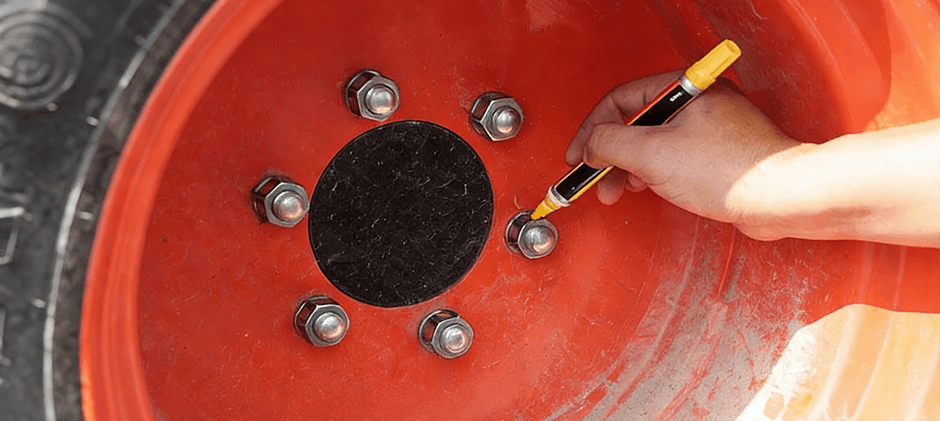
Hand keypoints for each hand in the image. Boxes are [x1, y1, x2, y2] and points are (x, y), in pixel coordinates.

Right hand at [565, 71, 799, 236]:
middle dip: (610, 154)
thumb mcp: (653, 155)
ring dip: (629, 167)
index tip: (578, 156)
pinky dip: (653, 173)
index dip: (592, 129)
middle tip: (595, 179)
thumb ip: (611, 144)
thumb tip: (592, 145)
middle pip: (635, 122)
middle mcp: (698, 102)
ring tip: (620, 189)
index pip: (621, 100)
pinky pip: (672, 157)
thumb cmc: (732, 172)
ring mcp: (709, 128)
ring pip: (652, 142)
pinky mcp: (717, 154)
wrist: (782, 198)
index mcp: (684, 88)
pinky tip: (650, 188)